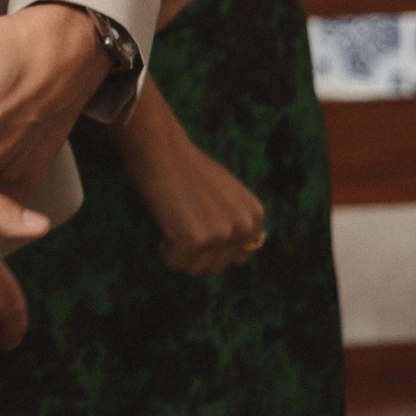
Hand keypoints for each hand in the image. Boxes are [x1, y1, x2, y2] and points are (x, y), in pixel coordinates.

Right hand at [114, 82, 265, 275]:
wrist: (160, 147)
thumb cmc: (185, 166)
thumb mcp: (227, 193)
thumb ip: (235, 221)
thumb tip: (238, 254)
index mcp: (255, 216)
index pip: (236, 256)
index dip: (212, 244)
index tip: (197, 220)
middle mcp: (244, 228)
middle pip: (218, 265)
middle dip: (196, 251)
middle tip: (181, 219)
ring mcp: (221, 235)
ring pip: (197, 269)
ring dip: (181, 252)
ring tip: (174, 219)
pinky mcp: (194, 240)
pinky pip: (176, 264)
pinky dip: (166, 250)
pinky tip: (166, 223)